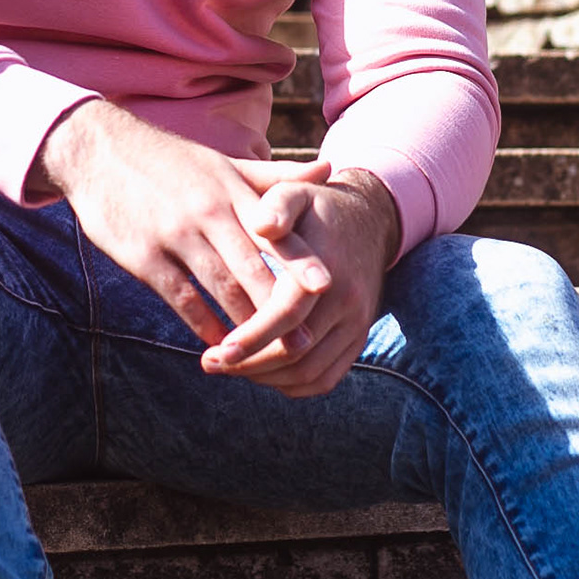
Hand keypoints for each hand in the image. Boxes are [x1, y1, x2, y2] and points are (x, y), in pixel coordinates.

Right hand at [33, 99, 332, 351]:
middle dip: (279, 306)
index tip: (327, 287)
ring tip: (267, 352)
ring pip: (218, 287)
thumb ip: (276, 177)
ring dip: (243, 324)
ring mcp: (174, 234)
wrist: (99, 152)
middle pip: (251, 266)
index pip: (274, 229)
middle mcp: (207, 211)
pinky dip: (201, 324)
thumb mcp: (224, 163)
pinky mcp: (143, 256)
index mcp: (231, 189)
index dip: (300, 259)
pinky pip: (180, 297)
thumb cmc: (172, 163)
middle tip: (303, 340)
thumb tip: (330, 170)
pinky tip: (217, 343)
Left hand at [202, 167, 400, 396]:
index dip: (251, 337)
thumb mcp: (296, 194)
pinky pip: (325, 378)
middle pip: (296, 353)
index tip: (216, 349)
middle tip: (210, 362)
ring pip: (309, 373)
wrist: (368, 220)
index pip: (286, 315)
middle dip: (249, 365)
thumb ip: (278, 205)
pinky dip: (291, 384)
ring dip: (266, 378)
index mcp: (326, 269)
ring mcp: (357, 324)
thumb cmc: (317, 208)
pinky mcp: (358, 339)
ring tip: (229, 368)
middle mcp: (348, 302)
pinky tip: (260, 373)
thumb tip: (263, 224)